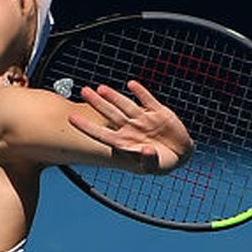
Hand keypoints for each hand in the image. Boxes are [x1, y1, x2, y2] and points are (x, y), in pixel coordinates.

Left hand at [67, 79, 193, 173]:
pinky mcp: (158, 112)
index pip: (101, 133)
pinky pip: (147, 100)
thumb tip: (145, 150)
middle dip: (97, 103)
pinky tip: (131, 84)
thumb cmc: (162, 163)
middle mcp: (130, 128)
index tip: (71, 118)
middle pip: (110, 114)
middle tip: (83, 91)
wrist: (181, 154)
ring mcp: (143, 119)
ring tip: (100, 88)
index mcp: (124, 143)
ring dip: (114, 96)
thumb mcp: (155, 167)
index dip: (86, 126)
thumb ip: (148, 160)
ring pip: (126, 105)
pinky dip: (140, 92)